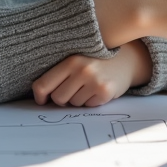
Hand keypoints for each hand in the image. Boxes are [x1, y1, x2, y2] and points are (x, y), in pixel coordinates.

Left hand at [32, 40, 152, 106]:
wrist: (126, 60)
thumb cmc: (95, 62)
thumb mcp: (76, 60)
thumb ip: (59, 74)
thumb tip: (40, 97)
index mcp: (70, 61)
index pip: (43, 84)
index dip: (40, 96)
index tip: (42, 99)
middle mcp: (82, 70)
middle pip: (57, 98)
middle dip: (63, 98)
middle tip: (73, 89)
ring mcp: (95, 81)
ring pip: (73, 104)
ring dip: (78, 99)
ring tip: (88, 86)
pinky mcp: (105, 92)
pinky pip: (88, 106)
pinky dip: (91, 101)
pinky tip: (97, 90)